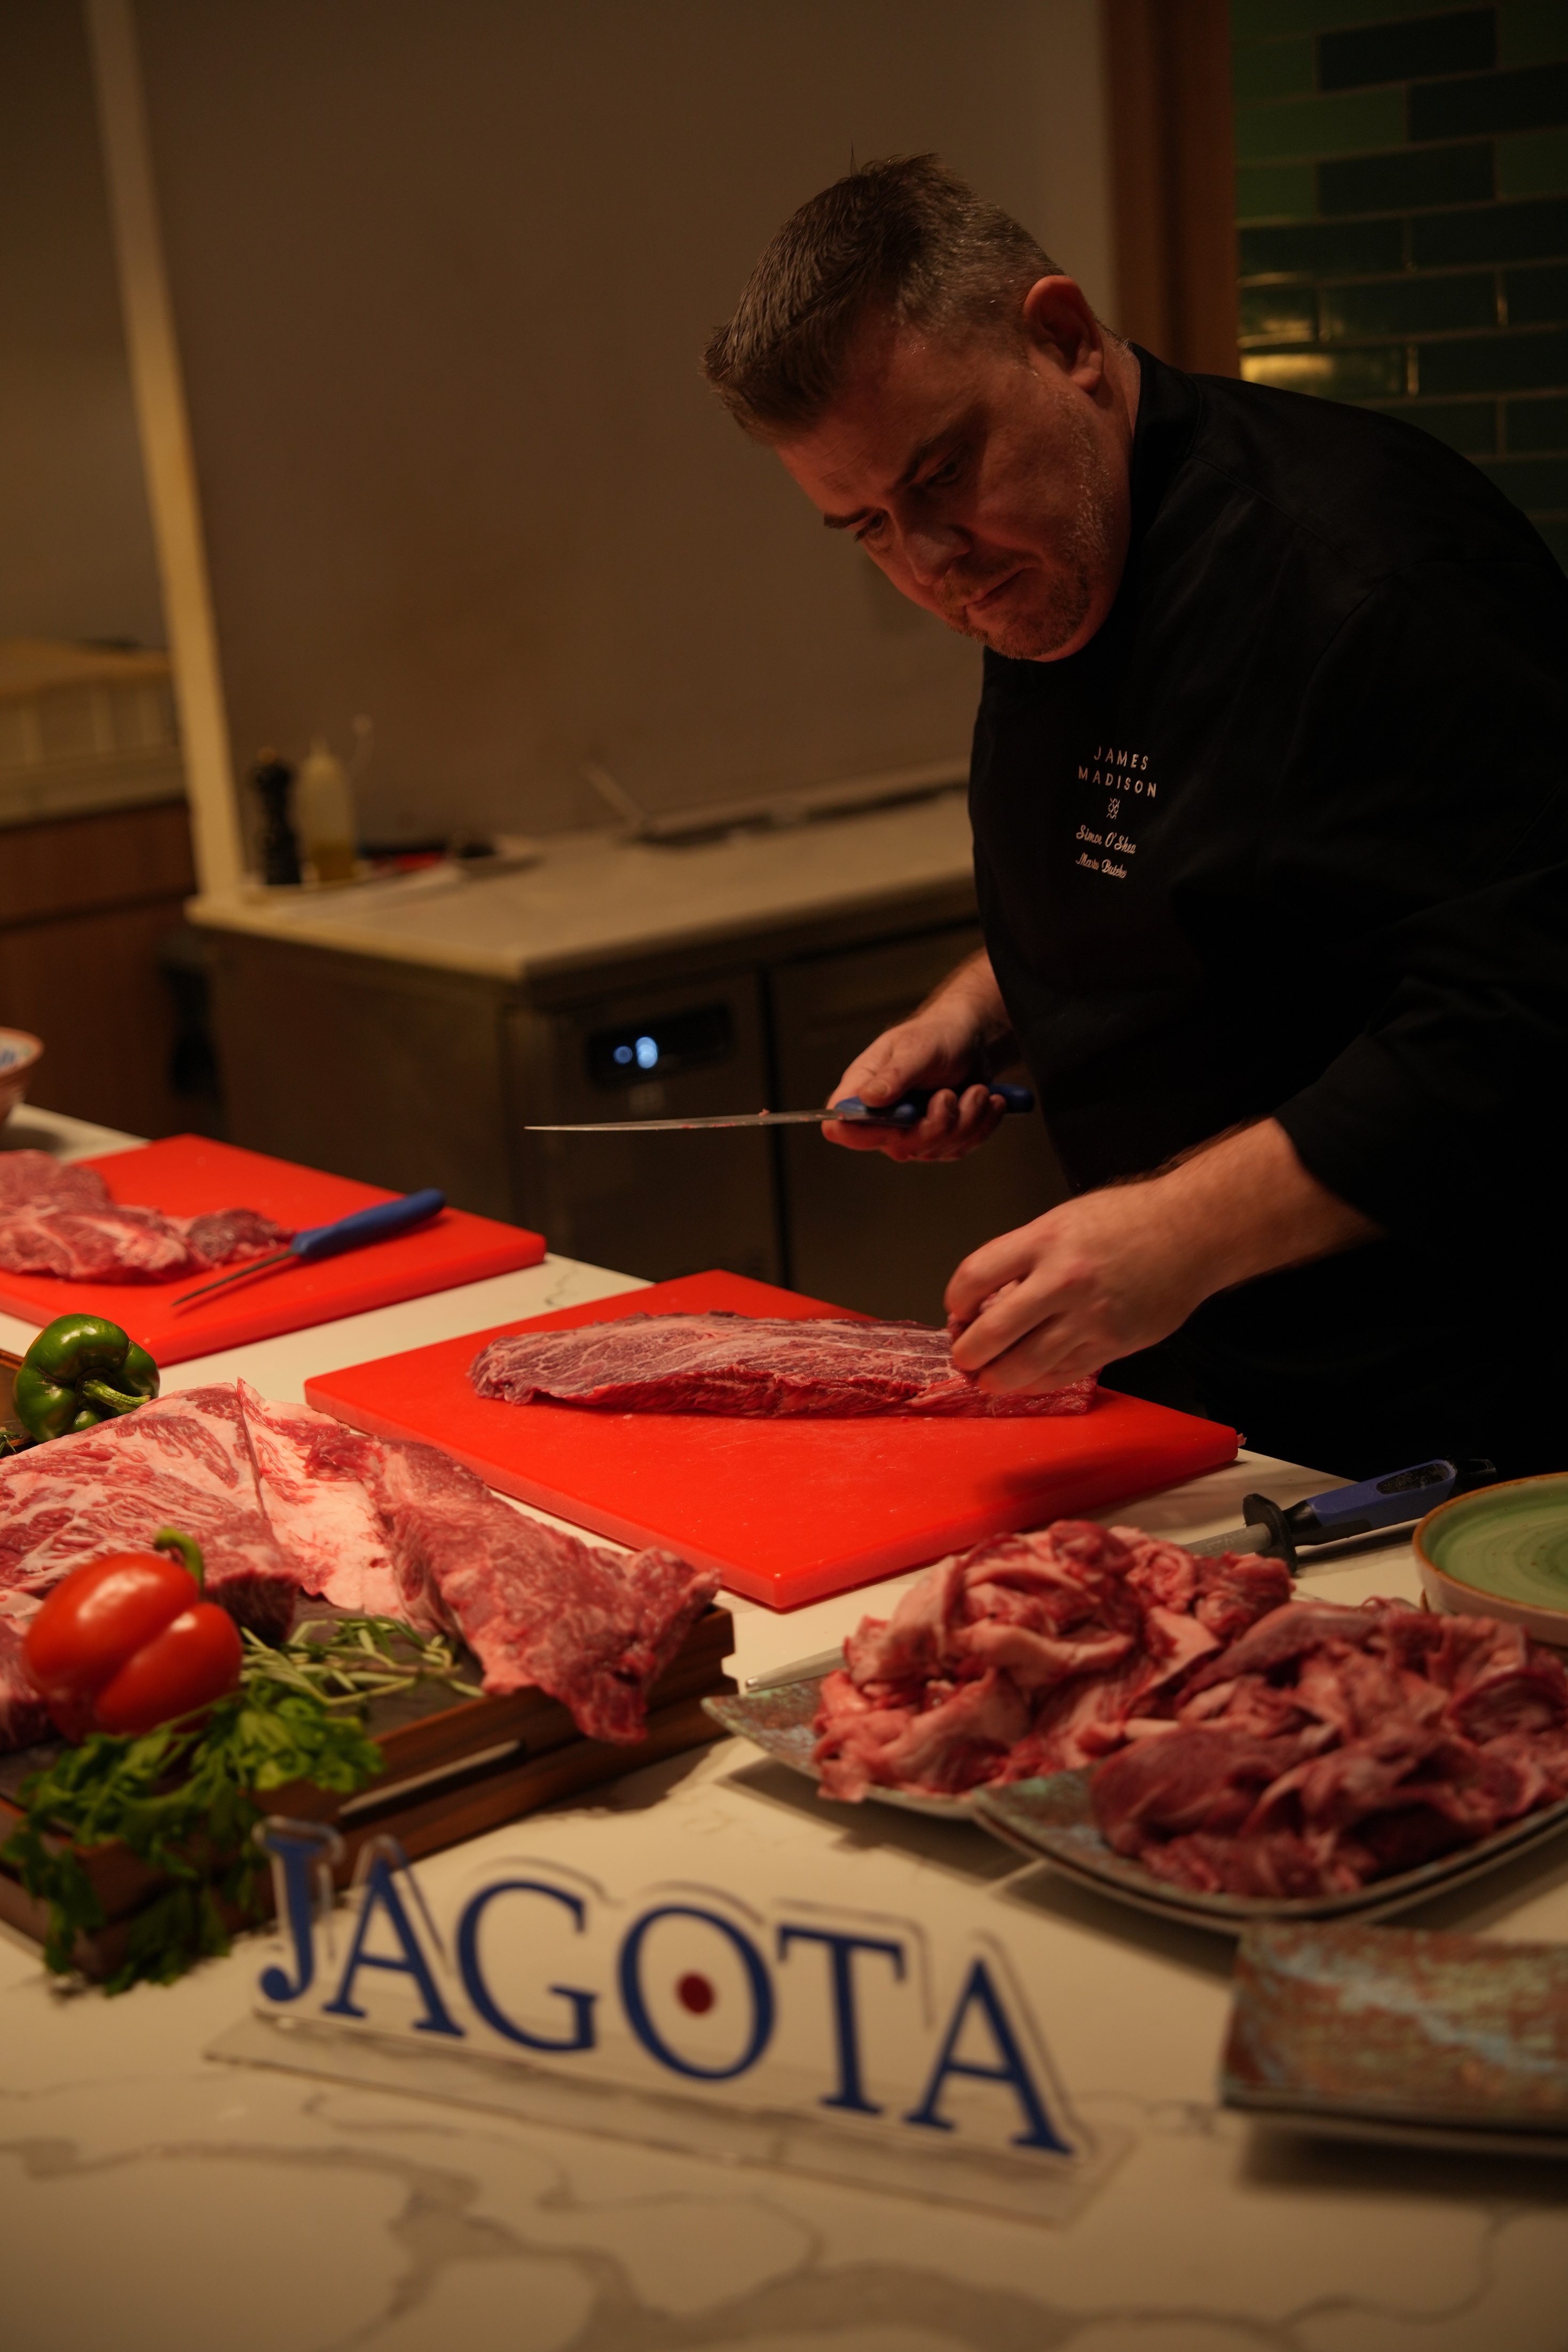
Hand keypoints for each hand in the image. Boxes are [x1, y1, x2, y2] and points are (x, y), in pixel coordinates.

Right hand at [821, 949, 1013, 1162]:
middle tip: (951, 1094)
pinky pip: (959, 1148)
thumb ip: (893, 1076)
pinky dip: (980, 1125)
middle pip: (897, 1146)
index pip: (842, 1129)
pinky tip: (988, 1102)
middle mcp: (882, 1119)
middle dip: (935, 1123)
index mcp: (862, 1092)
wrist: (972, 1041)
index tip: (900, 1122)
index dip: (862, 1134)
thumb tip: (866, 1099)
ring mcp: (911, 1134)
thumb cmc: (936, 1036)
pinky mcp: (939, 1141)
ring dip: (966, 1119)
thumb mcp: (916, 1049)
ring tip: (978, 1091)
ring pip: (934, 1150)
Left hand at [945, 1120, 1379, 1390]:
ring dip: (995, 1379)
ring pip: (1024, 1366)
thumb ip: (1024, 1258)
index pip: (974, 1277)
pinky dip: (1035, 1383)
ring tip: (986, 1378)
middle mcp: (1064, 1280)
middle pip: (992, 1333)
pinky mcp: (1113, 1345)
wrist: (1192, 1232)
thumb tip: (987, 1301)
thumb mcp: (1064, 1220)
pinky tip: (1025, 1379)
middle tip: (963, 1355)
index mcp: (1045, 1240)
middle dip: (966, 1353)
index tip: (955, 1310)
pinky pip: (1061, 1375)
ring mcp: (1090, 1318)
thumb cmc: (1129, 1220)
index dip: (954, 1301)